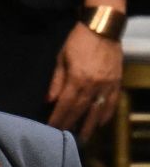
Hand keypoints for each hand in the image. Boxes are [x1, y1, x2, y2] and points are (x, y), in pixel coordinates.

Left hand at [46, 24, 121, 138]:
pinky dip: (106, 114)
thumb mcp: (60, 58)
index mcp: (78, 79)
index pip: (66, 104)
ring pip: (98, 110)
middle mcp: (94, 85)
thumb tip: (49, 101)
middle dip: (72, 124)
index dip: (58, 118)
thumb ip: (56, 81)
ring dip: (90, 125)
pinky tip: (100, 123)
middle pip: (81, 110)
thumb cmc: (78, 41)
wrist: (103, 28)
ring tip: (83, 137)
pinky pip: (112, 102)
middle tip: (66, 138)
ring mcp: (108, 84)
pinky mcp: (117, 81)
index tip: (52, 129)